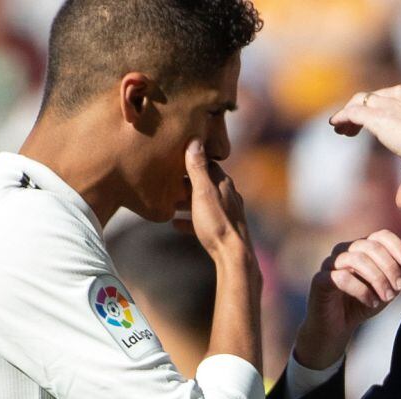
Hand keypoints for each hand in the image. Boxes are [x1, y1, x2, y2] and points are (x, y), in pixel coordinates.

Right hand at [180, 139, 250, 255]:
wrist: (233, 256)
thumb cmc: (217, 223)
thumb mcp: (203, 192)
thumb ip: (198, 168)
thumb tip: (194, 140)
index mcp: (223, 184)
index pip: (208, 163)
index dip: (192, 159)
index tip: (175, 157)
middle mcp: (228, 196)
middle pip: (205, 183)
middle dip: (186, 181)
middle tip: (167, 181)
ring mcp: (227, 213)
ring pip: (204, 202)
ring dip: (187, 201)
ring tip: (169, 202)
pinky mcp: (224, 230)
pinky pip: (204, 221)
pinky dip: (190, 220)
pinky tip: (176, 225)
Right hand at [294, 230, 400, 369]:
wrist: (337, 327)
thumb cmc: (363, 303)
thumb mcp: (389, 287)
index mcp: (360, 248)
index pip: (380, 235)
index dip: (397, 246)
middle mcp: (344, 250)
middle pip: (371, 246)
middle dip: (390, 267)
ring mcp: (329, 263)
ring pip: (357, 260)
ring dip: (378, 280)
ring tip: (388, 298)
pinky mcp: (320, 280)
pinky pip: (342, 277)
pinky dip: (362, 290)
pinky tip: (371, 302)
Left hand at [329, 69, 400, 168]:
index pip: (388, 94)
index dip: (379, 106)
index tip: (375, 120)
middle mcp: (398, 93)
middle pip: (371, 98)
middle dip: (361, 111)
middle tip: (353, 128)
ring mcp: (387, 104)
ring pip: (359, 103)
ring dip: (349, 115)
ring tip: (343, 130)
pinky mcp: (376, 118)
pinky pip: (352, 113)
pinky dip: (342, 117)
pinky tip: (336, 125)